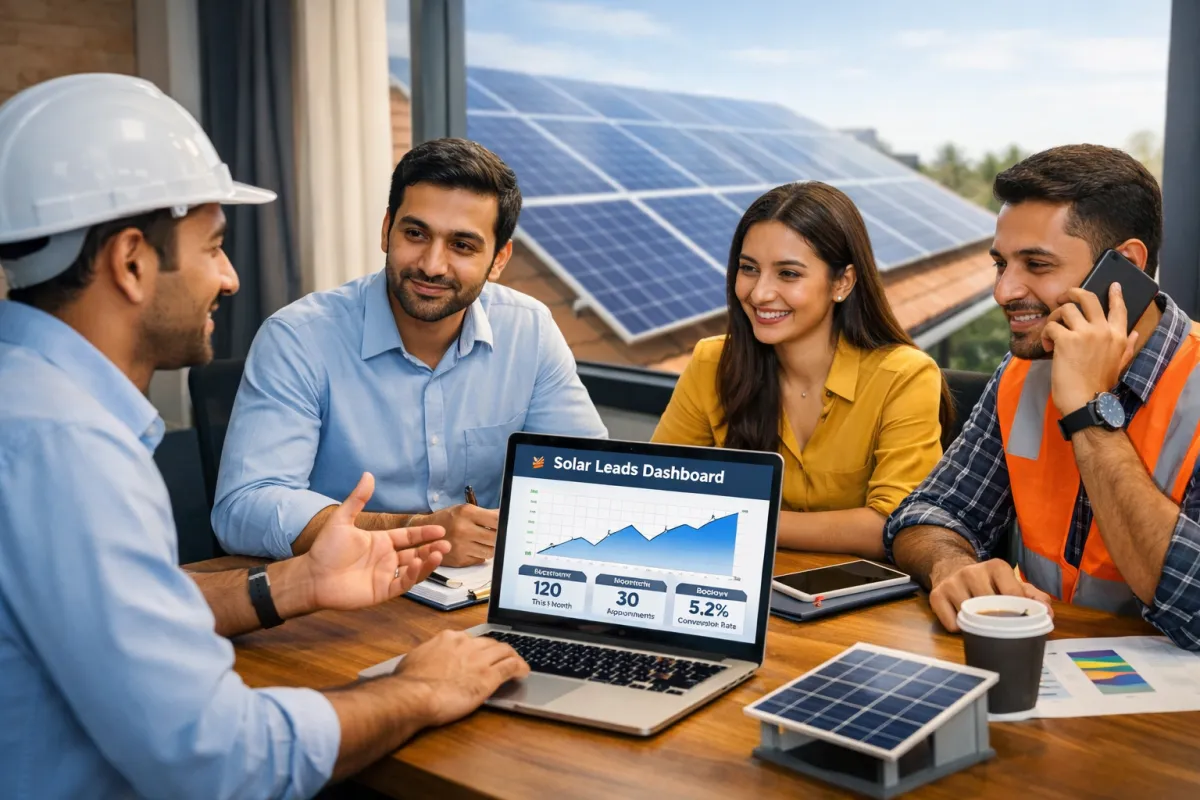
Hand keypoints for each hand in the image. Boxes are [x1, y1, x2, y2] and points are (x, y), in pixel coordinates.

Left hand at [305, 473, 449, 611]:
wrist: (312, 576)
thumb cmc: (325, 549)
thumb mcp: (342, 520)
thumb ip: (358, 499)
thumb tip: (368, 474)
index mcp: (380, 542)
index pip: (408, 537)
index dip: (424, 534)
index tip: (440, 530)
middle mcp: (386, 559)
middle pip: (416, 553)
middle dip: (432, 549)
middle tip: (446, 544)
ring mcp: (385, 576)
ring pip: (414, 569)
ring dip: (428, 562)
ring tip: (439, 554)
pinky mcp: (382, 591)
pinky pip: (403, 584)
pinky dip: (414, 576)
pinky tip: (419, 565)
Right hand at [394, 630, 528, 725]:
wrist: (414, 695)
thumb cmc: (409, 683)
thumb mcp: (416, 661)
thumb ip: (428, 657)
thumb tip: (427, 663)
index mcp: (448, 638)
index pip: (471, 639)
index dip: (478, 647)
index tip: (479, 654)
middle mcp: (467, 643)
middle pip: (490, 642)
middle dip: (497, 650)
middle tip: (502, 658)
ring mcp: (480, 659)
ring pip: (505, 651)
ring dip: (513, 656)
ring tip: (518, 663)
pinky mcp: (489, 676)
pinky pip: (511, 667)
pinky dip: (520, 668)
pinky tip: (523, 672)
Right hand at [409, 504, 498, 566]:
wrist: (423, 533)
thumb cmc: (448, 519)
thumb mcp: (464, 510)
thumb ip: (485, 514)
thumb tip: (506, 516)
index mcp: (466, 513)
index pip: (496, 519)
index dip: (505, 522)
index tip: (510, 523)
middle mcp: (464, 530)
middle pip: (495, 537)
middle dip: (500, 536)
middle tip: (501, 534)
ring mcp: (462, 547)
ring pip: (490, 551)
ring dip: (492, 547)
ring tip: (488, 541)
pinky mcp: (460, 560)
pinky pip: (481, 559)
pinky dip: (482, 554)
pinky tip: (477, 548)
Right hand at [928, 558, 1053, 631]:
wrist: (951, 569)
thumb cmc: (988, 582)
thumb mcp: (1011, 584)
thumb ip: (1032, 596)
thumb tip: (1047, 612)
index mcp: (996, 566)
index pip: (1013, 595)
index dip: (1020, 613)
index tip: (1022, 623)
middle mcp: (972, 571)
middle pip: (990, 606)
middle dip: (999, 621)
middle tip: (1003, 628)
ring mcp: (952, 583)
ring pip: (970, 615)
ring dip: (977, 625)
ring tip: (982, 623)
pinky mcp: (936, 595)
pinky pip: (952, 623)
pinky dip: (960, 629)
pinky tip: (964, 622)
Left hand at [1041, 285, 1137, 415]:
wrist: (1086, 402)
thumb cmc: (1098, 386)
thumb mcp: (1119, 365)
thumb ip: (1128, 347)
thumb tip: (1136, 333)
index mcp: (1119, 337)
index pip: (1119, 309)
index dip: (1116, 294)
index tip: (1113, 285)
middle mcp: (1104, 331)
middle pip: (1088, 298)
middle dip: (1072, 293)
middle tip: (1063, 298)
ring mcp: (1085, 334)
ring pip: (1066, 308)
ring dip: (1055, 317)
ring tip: (1052, 331)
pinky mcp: (1066, 340)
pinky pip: (1052, 326)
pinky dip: (1046, 334)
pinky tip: (1048, 345)